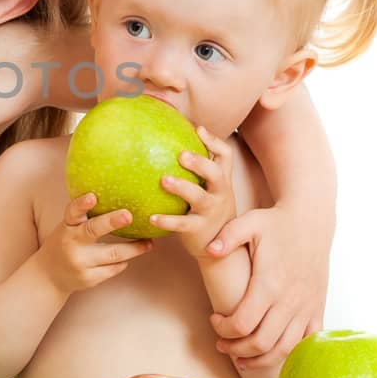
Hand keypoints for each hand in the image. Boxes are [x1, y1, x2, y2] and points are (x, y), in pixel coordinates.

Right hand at [39, 192, 154, 294]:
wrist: (49, 277)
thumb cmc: (64, 244)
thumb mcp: (67, 228)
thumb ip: (84, 217)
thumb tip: (116, 195)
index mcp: (66, 228)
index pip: (72, 213)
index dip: (81, 204)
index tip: (92, 197)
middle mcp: (72, 244)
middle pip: (93, 231)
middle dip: (112, 222)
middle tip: (128, 215)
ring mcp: (80, 263)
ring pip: (113, 254)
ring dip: (134, 248)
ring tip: (148, 243)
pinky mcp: (89, 278)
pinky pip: (113, 269)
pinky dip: (122, 262)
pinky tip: (128, 258)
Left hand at [147, 126, 235, 259]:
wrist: (221, 249)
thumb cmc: (208, 213)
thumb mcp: (209, 191)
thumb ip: (195, 174)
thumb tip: (164, 148)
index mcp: (221, 181)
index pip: (225, 156)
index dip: (214, 141)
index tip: (198, 129)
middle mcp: (220, 194)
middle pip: (216, 173)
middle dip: (200, 162)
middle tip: (181, 154)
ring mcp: (211, 211)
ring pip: (199, 197)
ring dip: (182, 187)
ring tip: (163, 180)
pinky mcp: (199, 229)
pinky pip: (182, 224)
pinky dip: (167, 220)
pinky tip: (151, 217)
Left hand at [204, 201, 331, 369]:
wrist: (312, 221)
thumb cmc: (277, 223)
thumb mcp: (249, 222)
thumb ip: (227, 236)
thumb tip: (208, 249)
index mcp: (270, 283)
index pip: (243, 323)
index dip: (224, 329)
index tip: (214, 319)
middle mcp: (290, 300)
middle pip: (261, 343)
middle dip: (236, 349)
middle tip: (221, 344)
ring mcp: (306, 307)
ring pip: (284, 349)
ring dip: (260, 359)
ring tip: (241, 357)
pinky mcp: (317, 308)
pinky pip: (306, 342)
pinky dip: (289, 353)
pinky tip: (271, 351)